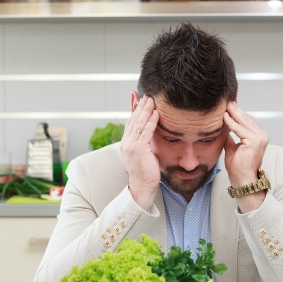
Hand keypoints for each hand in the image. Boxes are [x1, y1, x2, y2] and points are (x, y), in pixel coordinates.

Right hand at [121, 94, 160, 209]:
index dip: (134, 109)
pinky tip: (156, 113)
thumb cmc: (145, 172)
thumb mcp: (143, 153)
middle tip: (147, 94)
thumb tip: (149, 132)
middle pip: (133, 119)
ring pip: (138, 123)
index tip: (139, 98)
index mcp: (126, 143)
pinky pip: (146, 132)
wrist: (142, 186)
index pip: (130, 121)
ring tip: (152, 99)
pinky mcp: (138, 149)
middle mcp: (126, 142)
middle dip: (140, 106)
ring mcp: (131, 145)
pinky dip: (151, 121)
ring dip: (146, 110)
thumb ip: (144, 141)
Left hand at [223, 102, 268, 185]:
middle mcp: (261, 135)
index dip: (237, 113)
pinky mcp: (254, 141)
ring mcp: (259, 138)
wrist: (243, 180)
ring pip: (243, 122)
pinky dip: (231, 123)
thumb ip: (230, 137)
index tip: (227, 105)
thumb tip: (224, 128)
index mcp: (258, 136)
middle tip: (225, 101)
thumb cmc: (238, 167)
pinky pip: (240, 129)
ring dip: (233, 113)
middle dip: (235, 109)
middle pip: (246, 118)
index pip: (247, 120)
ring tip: (223, 106)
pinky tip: (224, 117)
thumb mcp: (232, 148)